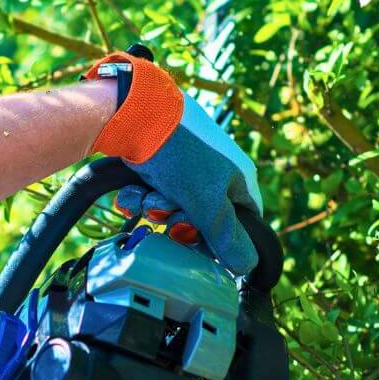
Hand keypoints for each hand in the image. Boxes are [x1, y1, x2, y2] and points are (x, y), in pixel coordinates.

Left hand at [85, 51, 261, 275]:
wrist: (132, 113)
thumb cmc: (179, 154)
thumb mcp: (207, 202)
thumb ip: (226, 236)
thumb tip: (247, 266)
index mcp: (238, 178)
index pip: (242, 223)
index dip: (221, 241)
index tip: (200, 247)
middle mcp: (215, 172)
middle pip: (201, 220)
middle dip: (177, 220)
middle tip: (166, 211)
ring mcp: (185, 166)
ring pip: (172, 207)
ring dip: (154, 207)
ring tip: (145, 194)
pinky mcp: (159, 162)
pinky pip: (152, 192)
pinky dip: (140, 195)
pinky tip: (131, 190)